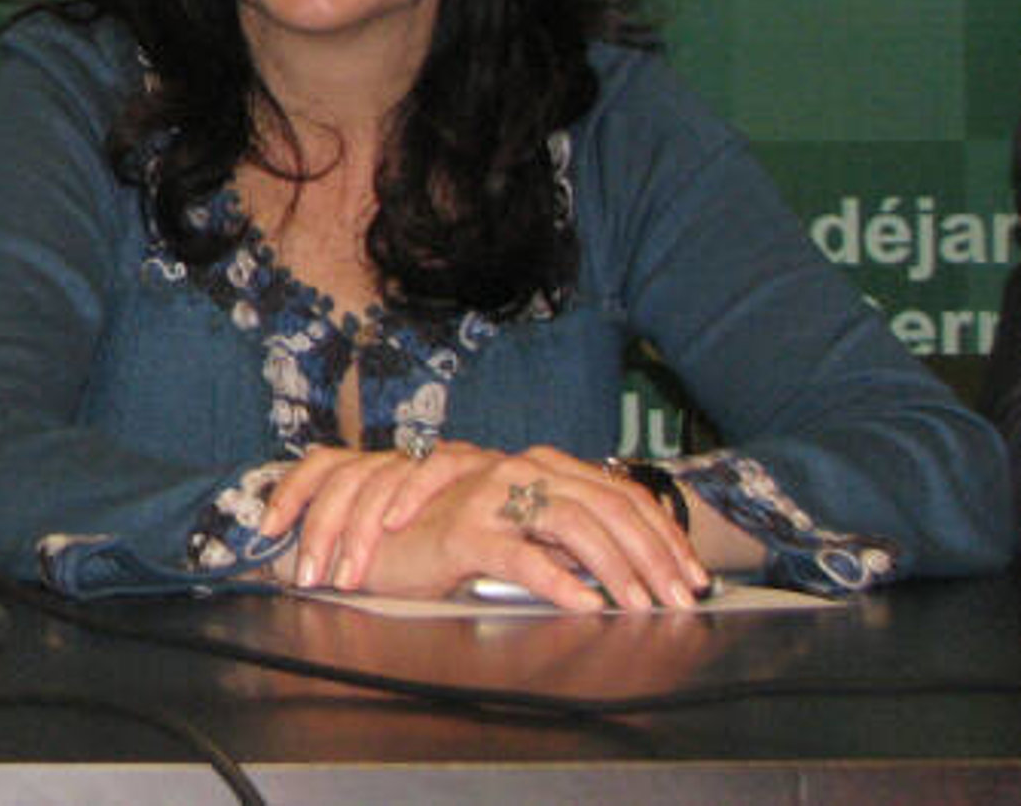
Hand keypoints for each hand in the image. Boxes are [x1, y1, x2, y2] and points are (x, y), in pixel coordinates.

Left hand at [260, 440, 502, 590]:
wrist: (552, 511)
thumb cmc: (472, 543)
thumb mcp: (408, 549)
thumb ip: (370, 549)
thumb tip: (302, 568)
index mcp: (382, 471)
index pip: (324, 464)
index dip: (292, 490)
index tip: (266, 528)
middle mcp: (405, 458)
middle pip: (344, 475)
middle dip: (320, 528)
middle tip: (310, 577)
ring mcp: (436, 458)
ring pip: (380, 476)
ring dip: (357, 531)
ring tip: (346, 576)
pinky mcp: (476, 465)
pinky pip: (434, 466)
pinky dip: (410, 492)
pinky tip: (396, 524)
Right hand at [359, 444, 710, 611]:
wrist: (379, 535)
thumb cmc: (453, 538)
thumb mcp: (522, 531)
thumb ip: (566, 537)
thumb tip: (630, 567)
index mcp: (543, 467)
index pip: (619, 493)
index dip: (661, 532)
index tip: (691, 572)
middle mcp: (523, 470)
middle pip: (607, 506)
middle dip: (652, 554)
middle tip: (680, 597)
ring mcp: (494, 495)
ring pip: (573, 524)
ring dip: (616, 567)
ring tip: (639, 604)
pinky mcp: (466, 530)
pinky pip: (522, 555)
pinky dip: (558, 580)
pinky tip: (583, 603)